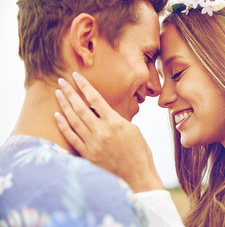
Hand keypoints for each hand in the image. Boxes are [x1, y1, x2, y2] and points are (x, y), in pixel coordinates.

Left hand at [54, 72, 162, 191]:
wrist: (137, 176)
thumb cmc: (139, 152)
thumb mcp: (133, 130)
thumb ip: (117, 119)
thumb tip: (105, 112)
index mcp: (115, 122)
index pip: (96, 99)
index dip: (85, 86)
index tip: (76, 76)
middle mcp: (102, 131)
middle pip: (81, 107)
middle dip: (70, 92)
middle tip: (61, 81)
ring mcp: (93, 143)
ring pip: (73, 120)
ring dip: (64, 106)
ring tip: (57, 94)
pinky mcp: (88, 154)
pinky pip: (72, 138)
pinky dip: (63, 126)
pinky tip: (57, 116)